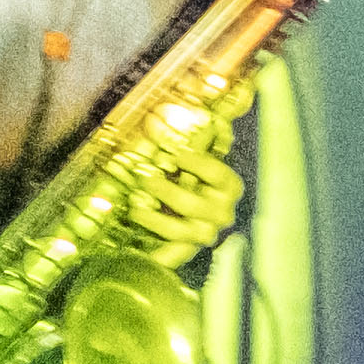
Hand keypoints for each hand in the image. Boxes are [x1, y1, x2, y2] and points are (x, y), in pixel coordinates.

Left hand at [117, 72, 253, 265]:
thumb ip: (191, 135)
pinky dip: (155, 253)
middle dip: (167, 191)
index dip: (196, 163)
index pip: (216, 174)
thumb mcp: (192, 156)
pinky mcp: (187, 250)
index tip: (175, 151)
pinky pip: (172, 256)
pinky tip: (136, 248)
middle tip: (144, 176)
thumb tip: (172, 107)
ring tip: (135, 207)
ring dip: (156, 219)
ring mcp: (205, 234)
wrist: (195, 215)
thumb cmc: (190, 176)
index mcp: (228, 186)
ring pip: (182, 231)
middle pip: (195, 205)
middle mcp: (221, 212)